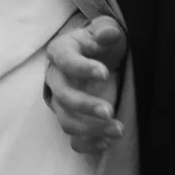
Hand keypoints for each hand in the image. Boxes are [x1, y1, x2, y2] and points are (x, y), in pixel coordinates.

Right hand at [44, 15, 125, 154]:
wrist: (98, 60)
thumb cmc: (101, 44)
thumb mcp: (105, 30)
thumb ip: (106, 30)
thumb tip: (109, 33)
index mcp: (61, 52)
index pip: (66, 61)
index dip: (82, 69)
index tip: (105, 73)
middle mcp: (56, 79)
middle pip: (63, 96)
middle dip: (85, 105)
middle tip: (109, 111)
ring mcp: (62, 103)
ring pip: (67, 121)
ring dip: (91, 129)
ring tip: (118, 130)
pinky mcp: (72, 120)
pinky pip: (74, 139)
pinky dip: (89, 144)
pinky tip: (108, 142)